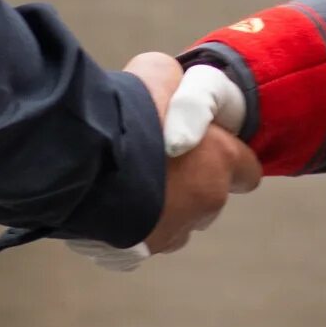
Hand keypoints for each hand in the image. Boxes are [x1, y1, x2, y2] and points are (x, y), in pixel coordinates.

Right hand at [66, 52, 257, 268]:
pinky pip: (144, 238)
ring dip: (163, 206)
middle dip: (191, 182)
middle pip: (209, 197)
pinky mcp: (138, 253)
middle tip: (157, 158)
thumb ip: (177, 88)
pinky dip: (133, 223)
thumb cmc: (125, 110)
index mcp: (220, 161)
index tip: (207, 148)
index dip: (228, 157)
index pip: (248, 170)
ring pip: (178, 222)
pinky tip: (112, 201)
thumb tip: (174, 89)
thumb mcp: (159, 73)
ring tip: (130, 181)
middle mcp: (205, 204)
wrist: (76, 155)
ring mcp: (172, 233)